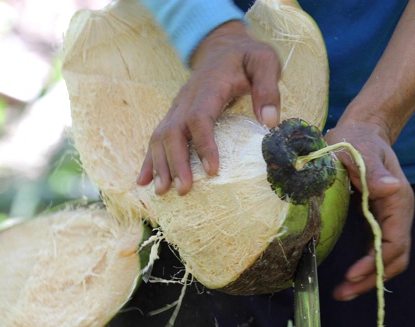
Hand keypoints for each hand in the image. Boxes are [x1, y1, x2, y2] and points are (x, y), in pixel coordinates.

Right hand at [136, 21, 281, 194]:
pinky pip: (159, 138)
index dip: (203, 143)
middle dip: (176, 162)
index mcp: (209, 86)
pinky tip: (145, 181)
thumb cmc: (247, 57)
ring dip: (160, 164)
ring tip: (163, 192)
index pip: (199, 117)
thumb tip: (269, 121)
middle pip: (174, 131)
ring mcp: (178, 106)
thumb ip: (268, 88)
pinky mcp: (176, 114)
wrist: (223, 46)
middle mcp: (187, 97)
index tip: (212, 170)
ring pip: (161, 136)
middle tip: (184, 189)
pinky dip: (150, 160)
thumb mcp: (265, 62)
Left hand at [324, 116, 413, 300]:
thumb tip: (391, 188)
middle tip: (344, 292)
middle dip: (371, 278)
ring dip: (368, 278)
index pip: (394, 241)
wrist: (361, 131)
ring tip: (343, 293)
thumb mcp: (361, 151)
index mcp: (398, 200)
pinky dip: (366, 267)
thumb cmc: (357, 139)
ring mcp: (390, 218)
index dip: (376, 261)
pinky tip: (349, 277)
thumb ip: (374, 170)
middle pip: (394, 257)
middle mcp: (398, 213)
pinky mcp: (378, 220)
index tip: (352, 273)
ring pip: (388, 258)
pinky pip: (377, 250)